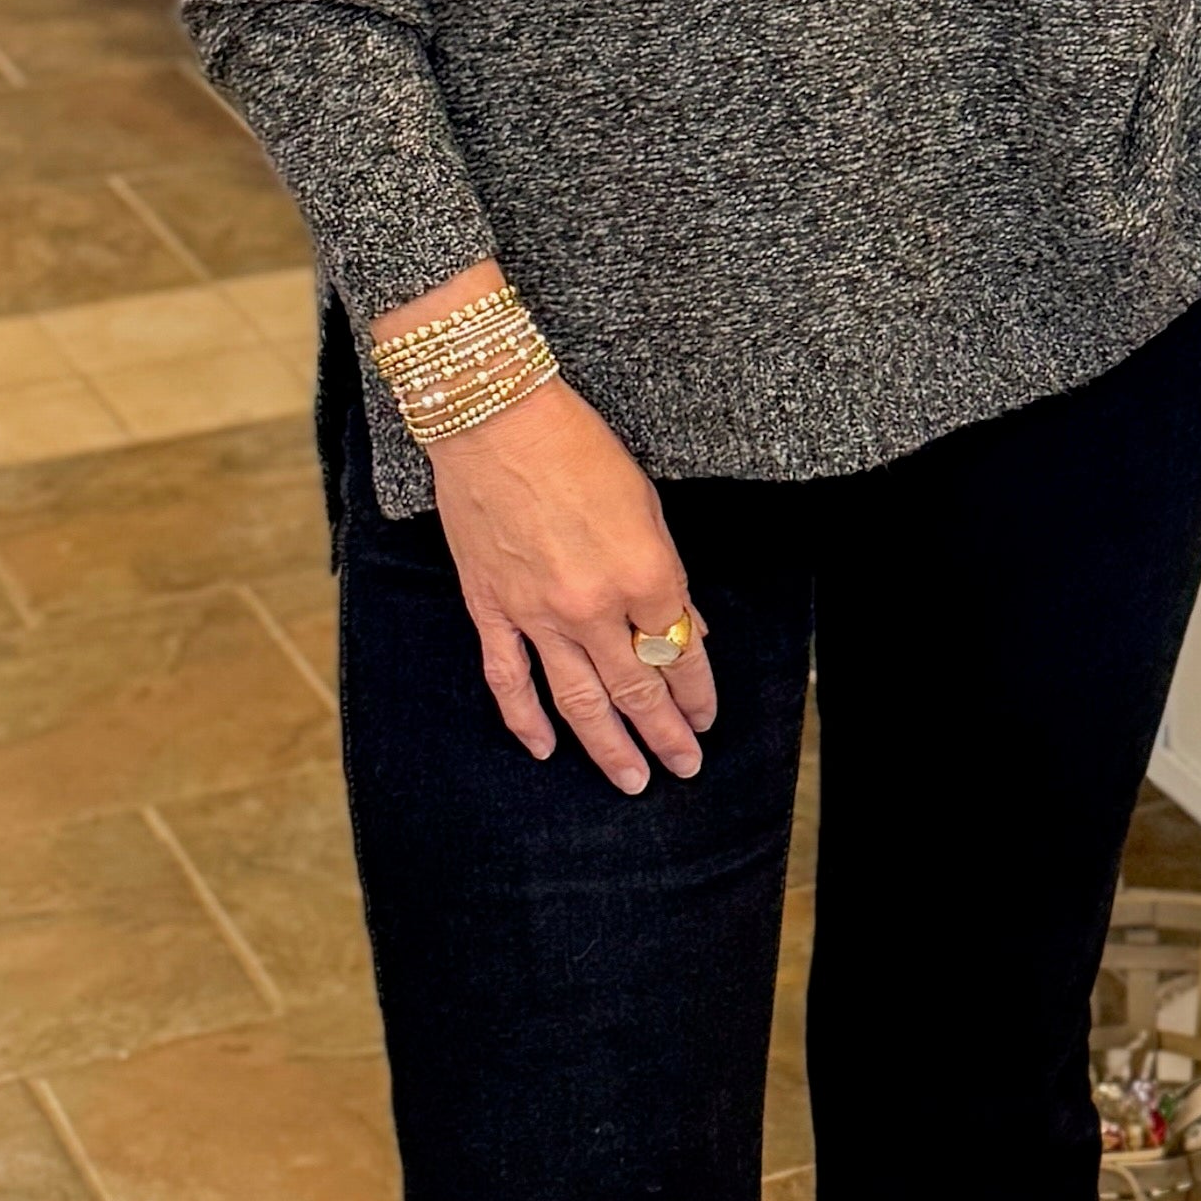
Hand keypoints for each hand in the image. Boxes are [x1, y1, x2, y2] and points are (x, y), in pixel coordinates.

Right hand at [417, 367, 715, 790]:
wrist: (496, 419)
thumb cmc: (578, 448)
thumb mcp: (647, 507)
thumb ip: (667, 577)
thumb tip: (687, 629)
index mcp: (646, 574)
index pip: (681, 654)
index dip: (698, 693)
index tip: (706, 718)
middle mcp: (595, 607)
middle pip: (638, 689)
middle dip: (666, 734)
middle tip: (685, 766)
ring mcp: (539, 614)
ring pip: (580, 701)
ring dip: (610, 747)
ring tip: (633, 780)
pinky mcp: (493, 609)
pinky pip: (510, 680)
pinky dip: (526, 721)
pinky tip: (545, 750)